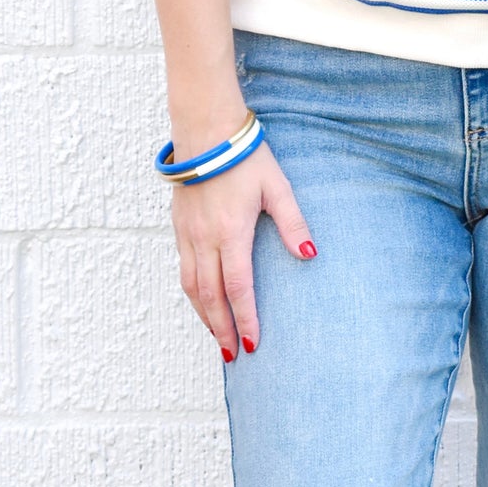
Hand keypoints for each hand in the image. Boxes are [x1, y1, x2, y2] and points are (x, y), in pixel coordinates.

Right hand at [170, 141, 316, 359]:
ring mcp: (188, 235)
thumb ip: (293, 224)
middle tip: (233, 356)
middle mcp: (205, 240)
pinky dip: (192, 294)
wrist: (205, 130)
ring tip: (217, 338)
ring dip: (204, 317)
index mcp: (231, 233)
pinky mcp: (178, 227)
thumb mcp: (277, 187)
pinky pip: (183, 270)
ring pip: (192, 287)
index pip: (238, 289)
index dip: (246, 319)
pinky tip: (202, 302)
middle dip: (222, 330)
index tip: (254, 343)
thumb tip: (309, 256)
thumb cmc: (246, 156)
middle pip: (211, 297)